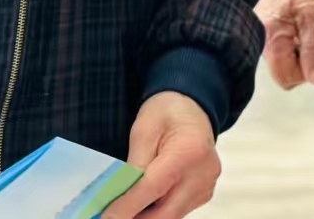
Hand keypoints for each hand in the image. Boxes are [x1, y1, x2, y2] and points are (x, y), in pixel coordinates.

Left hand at [103, 92, 218, 218]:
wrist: (192, 106)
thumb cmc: (166, 113)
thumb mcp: (143, 130)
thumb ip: (133, 166)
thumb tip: (117, 200)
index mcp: (189, 151)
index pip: (153, 188)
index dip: (127, 207)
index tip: (107, 217)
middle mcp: (204, 173)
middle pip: (165, 213)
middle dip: (136, 218)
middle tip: (112, 216)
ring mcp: (207, 186)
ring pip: (171, 216)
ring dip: (147, 216)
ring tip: (125, 207)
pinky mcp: (205, 194)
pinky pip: (177, 212)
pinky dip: (158, 211)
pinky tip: (144, 201)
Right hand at [257, 0, 313, 88]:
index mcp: (270, 39)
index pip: (286, 77)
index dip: (309, 72)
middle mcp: (259, 39)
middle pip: (284, 70)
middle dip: (307, 62)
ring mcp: (260, 31)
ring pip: (283, 56)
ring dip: (303, 51)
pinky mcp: (264, 24)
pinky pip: (280, 43)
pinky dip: (296, 40)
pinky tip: (305, 25)